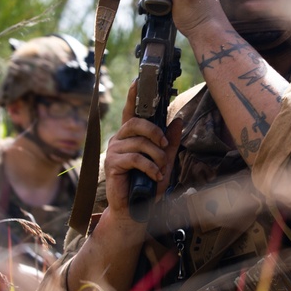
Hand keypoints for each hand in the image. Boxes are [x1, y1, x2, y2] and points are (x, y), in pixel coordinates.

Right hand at [103, 81, 181, 222]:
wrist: (138, 211)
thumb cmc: (149, 186)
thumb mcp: (165, 161)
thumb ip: (170, 142)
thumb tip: (178, 119)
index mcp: (131, 136)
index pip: (131, 111)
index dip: (132, 95)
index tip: (138, 80)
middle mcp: (120, 140)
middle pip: (135, 123)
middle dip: (154, 131)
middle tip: (164, 144)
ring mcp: (114, 151)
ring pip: (138, 142)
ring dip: (155, 156)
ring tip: (161, 169)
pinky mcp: (112, 165)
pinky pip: (134, 158)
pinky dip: (149, 167)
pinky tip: (155, 176)